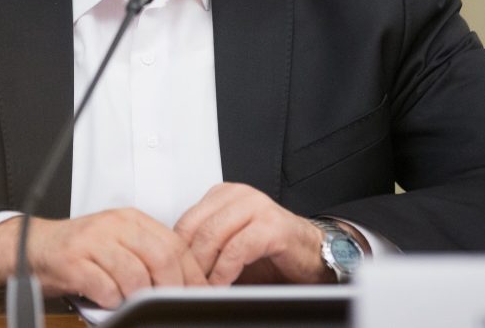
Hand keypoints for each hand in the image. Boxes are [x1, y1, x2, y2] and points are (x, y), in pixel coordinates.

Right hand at [0, 209, 207, 308]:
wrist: (34, 246)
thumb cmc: (80, 250)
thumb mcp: (118, 243)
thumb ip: (147, 256)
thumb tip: (184, 282)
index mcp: (131, 220)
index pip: (175, 244)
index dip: (191, 273)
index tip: (198, 293)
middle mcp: (114, 225)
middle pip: (160, 257)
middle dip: (171, 287)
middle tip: (170, 304)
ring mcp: (93, 241)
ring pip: (134, 274)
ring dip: (138, 297)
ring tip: (132, 303)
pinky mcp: (73, 261)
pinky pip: (104, 287)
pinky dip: (111, 300)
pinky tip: (108, 300)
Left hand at [174, 182, 330, 285]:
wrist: (311, 254)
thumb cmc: (270, 252)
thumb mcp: (227, 245)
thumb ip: (203, 248)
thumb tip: (173, 268)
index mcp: (223, 195)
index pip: (185, 221)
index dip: (177, 253)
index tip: (174, 276)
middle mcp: (238, 195)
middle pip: (195, 229)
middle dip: (188, 264)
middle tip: (185, 287)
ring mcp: (257, 206)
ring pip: (212, 236)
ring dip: (204, 270)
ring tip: (202, 289)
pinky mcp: (273, 226)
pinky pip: (237, 250)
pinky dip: (225, 272)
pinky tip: (223, 285)